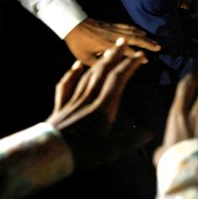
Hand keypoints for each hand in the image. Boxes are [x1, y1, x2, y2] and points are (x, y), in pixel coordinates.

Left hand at [47, 38, 151, 170]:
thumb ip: (132, 140)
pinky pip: (66, 86)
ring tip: (107, 50)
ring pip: (87, 76)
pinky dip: (72, 74)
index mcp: (103, 108)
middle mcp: (88, 100)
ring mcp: (73, 102)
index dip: (129, 65)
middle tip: (122, 42)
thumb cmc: (81, 154)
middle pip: (103, 72)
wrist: (47, 155)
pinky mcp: (60, 108)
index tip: (140, 56)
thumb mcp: (111, 151)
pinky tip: (76, 66)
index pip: (118, 80)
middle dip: (114, 56)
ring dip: (99, 62)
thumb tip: (150, 133)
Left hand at [64, 18, 160, 65]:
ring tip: (154, 41)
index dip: (137, 56)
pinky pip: (127, 26)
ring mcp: (113, 29)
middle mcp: (113, 36)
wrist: (71, 24)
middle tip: (158, 47)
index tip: (146, 61)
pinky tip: (141, 32)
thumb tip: (110, 69)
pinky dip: (136, 29)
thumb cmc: (77, 43)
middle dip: (147, 43)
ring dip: (144, 36)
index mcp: (107, 45)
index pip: (126, 51)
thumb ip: (98, 64)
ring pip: (133, 32)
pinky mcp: (111, 24)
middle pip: (134, 39)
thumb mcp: (85, 57)